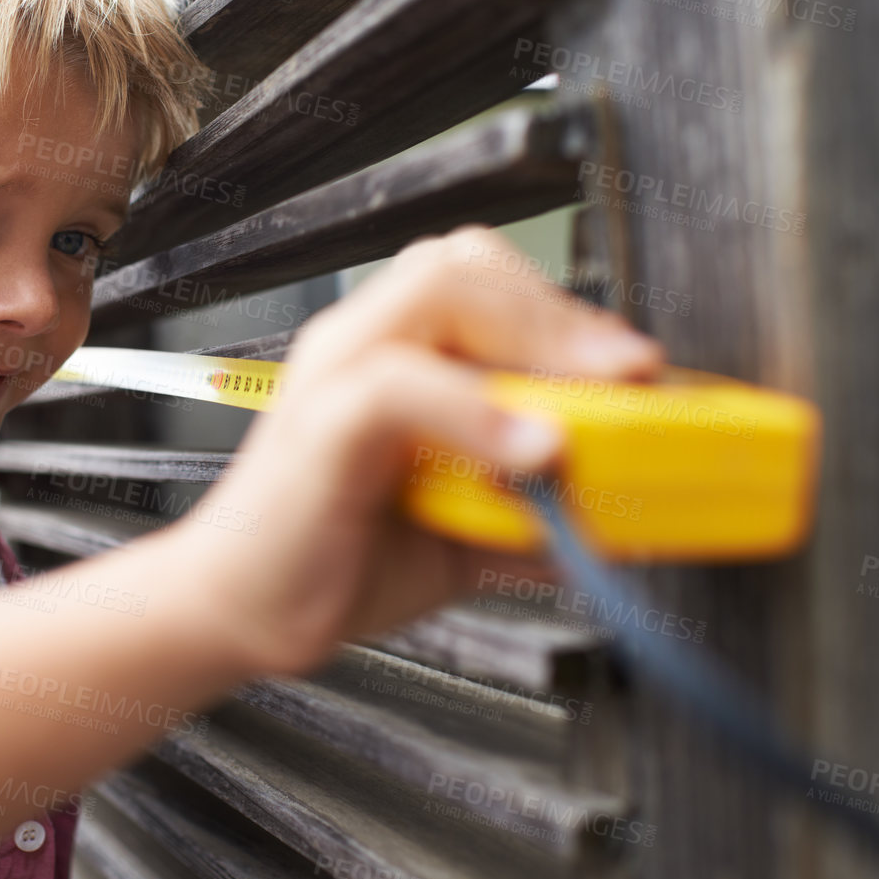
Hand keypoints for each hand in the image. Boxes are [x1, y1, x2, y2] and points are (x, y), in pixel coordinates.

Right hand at [182, 225, 665, 678]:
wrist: (243, 614)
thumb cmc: (335, 559)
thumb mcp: (466, 533)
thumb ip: (540, 514)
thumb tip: (633, 522)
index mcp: (393, 352)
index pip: (486, 280)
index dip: (566, 310)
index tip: (636, 370)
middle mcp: (359, 344)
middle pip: (464, 263)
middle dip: (559, 312)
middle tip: (628, 375)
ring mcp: (333, 376)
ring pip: (434, 291)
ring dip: (529, 340)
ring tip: (585, 408)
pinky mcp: (318, 427)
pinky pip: (397, 386)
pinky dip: (472, 411)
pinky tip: (527, 455)